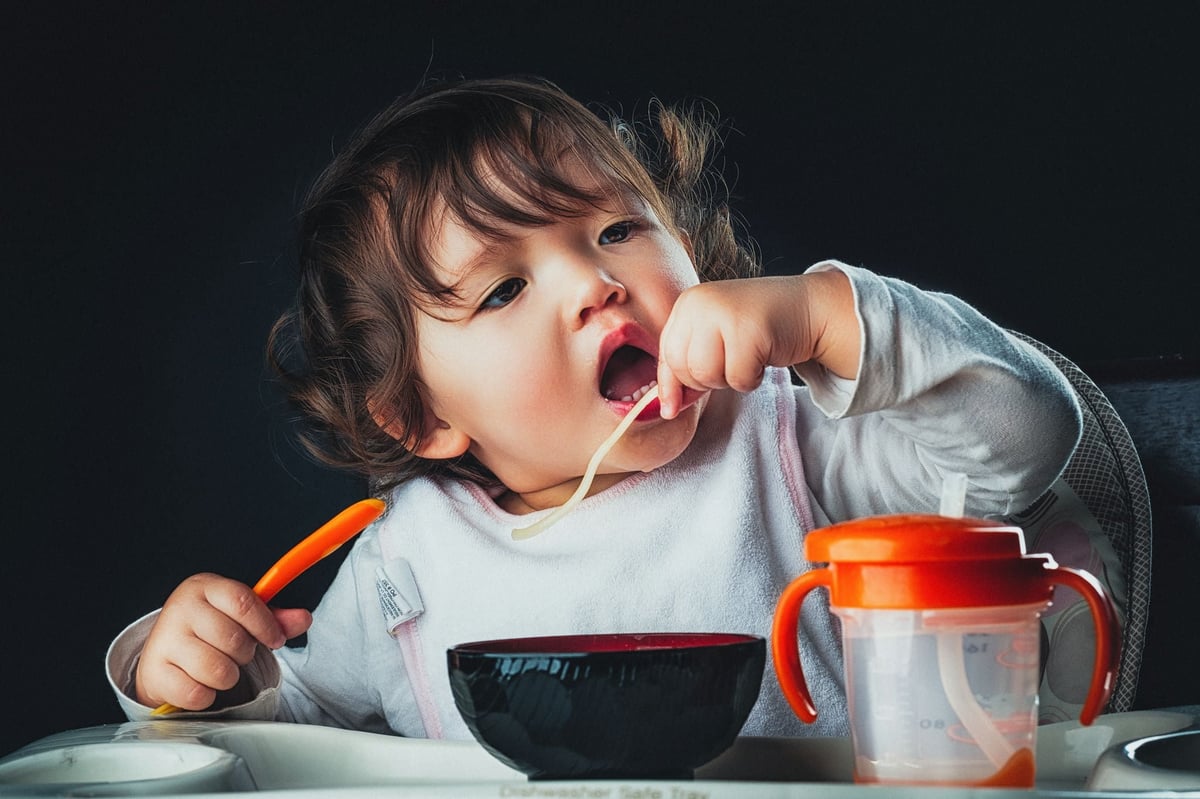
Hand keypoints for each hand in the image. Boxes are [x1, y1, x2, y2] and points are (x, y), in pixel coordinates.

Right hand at [134, 573, 311, 709]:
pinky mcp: (154, 673)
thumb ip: (274, 618)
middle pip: (233, 639)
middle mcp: (180, 609)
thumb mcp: (240, 617)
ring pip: (218, 670)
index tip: (275, 639)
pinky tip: (200, 683)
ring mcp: (164, 640)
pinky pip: (197, 693)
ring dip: (228, 677)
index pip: (242, 601)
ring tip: (220, 668)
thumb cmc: (209, 631)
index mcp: (204, 587)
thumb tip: (304, 619)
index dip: (266, 625)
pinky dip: (206, 695)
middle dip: (245, 654)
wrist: (164, 655)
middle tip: (237, 654)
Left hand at [656, 270, 858, 417]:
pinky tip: (762, 358)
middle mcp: (701, 303)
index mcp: (688, 303)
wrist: (807, 308)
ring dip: (729, 380)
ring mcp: (725, 313)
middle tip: (730, 366)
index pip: (667, 355)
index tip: (673, 406)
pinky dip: (751, 379)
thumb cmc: (758, 327)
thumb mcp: (713, 339)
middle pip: (684, 368)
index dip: (671, 384)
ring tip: (746, 359)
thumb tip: (666, 409)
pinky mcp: (750, 329)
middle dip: (706, 381)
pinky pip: (737, 378)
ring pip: (707, 375)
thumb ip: (687, 366)